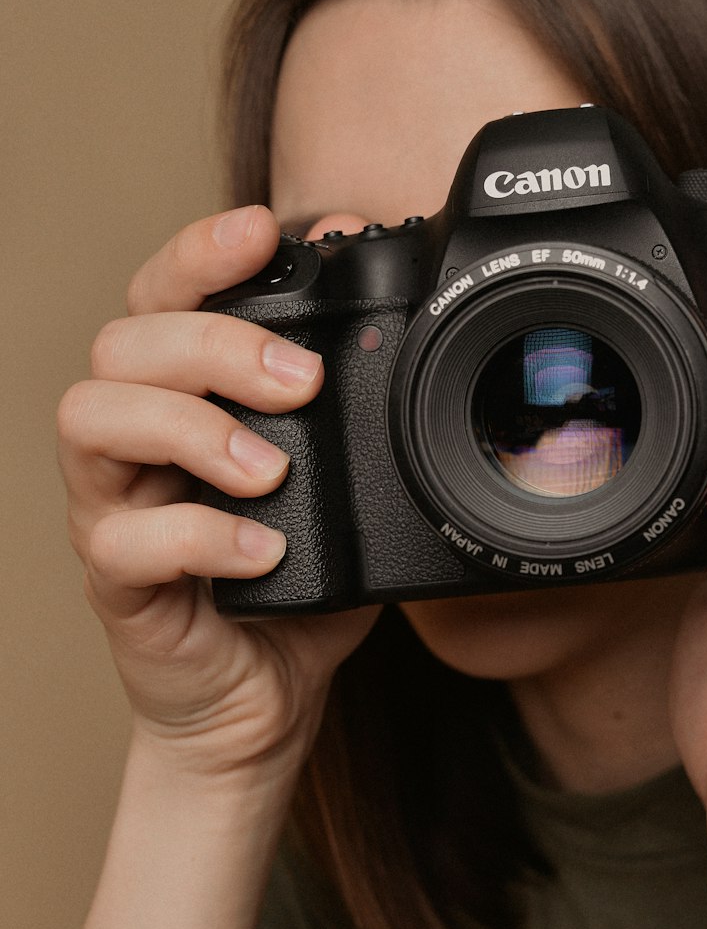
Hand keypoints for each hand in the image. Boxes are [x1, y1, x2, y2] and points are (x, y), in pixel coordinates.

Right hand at [57, 204, 379, 779]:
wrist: (260, 697)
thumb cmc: (298, 576)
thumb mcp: (344, 481)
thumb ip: (356, 403)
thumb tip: (390, 307)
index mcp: (180, 395)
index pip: (162, 296)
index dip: (198, 253)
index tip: (262, 230)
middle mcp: (132, 438)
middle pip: (122, 342)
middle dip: (213, 344)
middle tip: (302, 382)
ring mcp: (112, 507)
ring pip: (93, 418)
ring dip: (190, 427)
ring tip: (271, 471)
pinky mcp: (117, 582)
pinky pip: (124, 541)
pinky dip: (198, 536)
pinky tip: (263, 551)